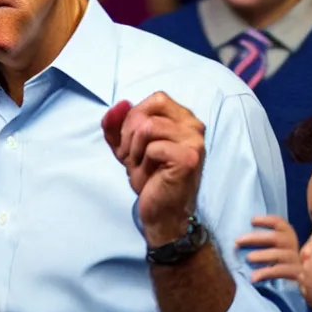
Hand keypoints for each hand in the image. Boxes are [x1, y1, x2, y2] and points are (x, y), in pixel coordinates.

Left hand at [102, 92, 205, 245]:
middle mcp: (194, 125)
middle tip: (134, 158)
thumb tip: (119, 104)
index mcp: (184, 118)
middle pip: (148, 112)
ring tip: (141, 167)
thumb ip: (117, 123)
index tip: (132, 141)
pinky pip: (152, 147)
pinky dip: (143, 163)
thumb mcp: (127, 145)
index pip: (156, 98)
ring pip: (147, 128)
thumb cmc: (149, 177)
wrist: (162, 213)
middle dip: (129, 135)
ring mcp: (194, 141)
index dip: (135, 117)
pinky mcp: (189, 157)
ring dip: (134, 151)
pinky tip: (151, 176)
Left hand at [235, 215, 300, 282]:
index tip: (251, 220)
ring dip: (262, 255)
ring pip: (278, 255)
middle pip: (275, 237)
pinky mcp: (296, 274)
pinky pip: (281, 272)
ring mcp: (295, 260)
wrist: (296, 280)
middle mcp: (292, 244)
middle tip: (237, 241)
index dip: (266, 220)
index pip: (278, 222)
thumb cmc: (277, 259)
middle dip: (254, 238)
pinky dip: (266, 273)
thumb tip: (237, 240)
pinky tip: (254, 277)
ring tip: (248, 258)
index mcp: (286, 233)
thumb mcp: (271, 246)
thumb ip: (260, 240)